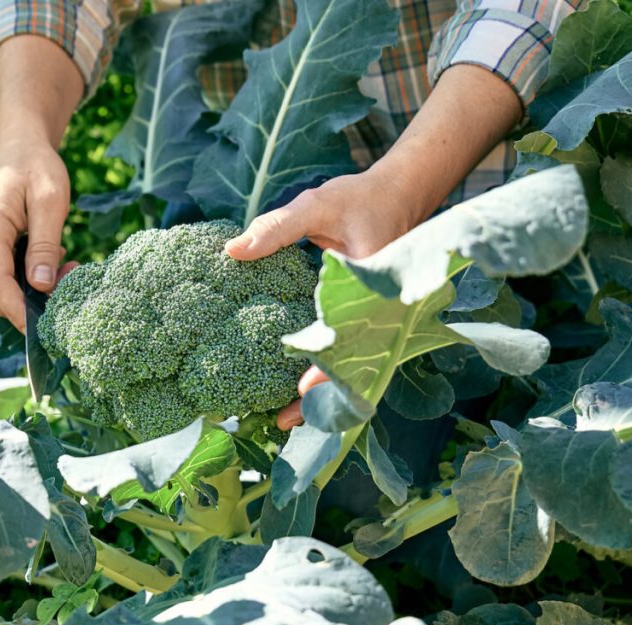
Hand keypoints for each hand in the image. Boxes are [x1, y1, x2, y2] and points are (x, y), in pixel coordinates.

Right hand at [0, 137, 73, 331]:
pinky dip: (34, 282)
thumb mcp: (50, 201)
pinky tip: (58, 263)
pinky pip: (9, 279)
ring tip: (69, 269)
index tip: (40, 328)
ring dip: (36, 292)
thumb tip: (42, 286)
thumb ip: (45, 244)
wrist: (21, 150)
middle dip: (32, 302)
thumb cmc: (36, 168)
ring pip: (3, 290)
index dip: (16, 310)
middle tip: (71, 283)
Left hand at [226, 170, 414, 431]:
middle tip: (278, 422)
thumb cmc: (359, 199)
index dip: (327, 370)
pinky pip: (347, 355)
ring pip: (352, 370)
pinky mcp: (363, 322)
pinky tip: (292, 388)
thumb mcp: (316, 205)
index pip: (349, 340)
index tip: (301, 393)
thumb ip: (277, 228)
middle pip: (352, 370)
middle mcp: (377, 313)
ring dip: (322, 395)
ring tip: (280, 418)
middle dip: (320, 401)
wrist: (399, 195)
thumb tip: (233, 251)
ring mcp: (373, 321)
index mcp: (370, 288)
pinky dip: (324, 374)